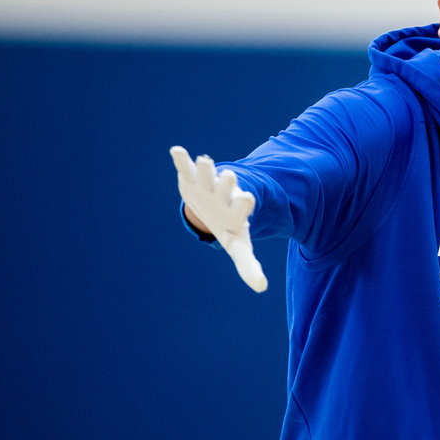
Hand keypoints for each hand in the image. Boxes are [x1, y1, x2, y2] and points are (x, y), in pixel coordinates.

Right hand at [170, 146, 267, 292]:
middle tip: (230, 177)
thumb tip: (262, 287)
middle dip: (227, 181)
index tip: (248, 198)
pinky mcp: (190, 178)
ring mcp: (207, 184)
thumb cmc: (229, 228)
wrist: (217, 206)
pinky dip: (181, 159)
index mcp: (237, 210)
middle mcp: (224, 193)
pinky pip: (186, 166)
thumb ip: (248, 265)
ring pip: (207, 172)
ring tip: (205, 162)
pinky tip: (177, 152)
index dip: (244, 202)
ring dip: (206, 168)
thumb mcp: (239, 246)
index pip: (243, 205)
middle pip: (228, 184)